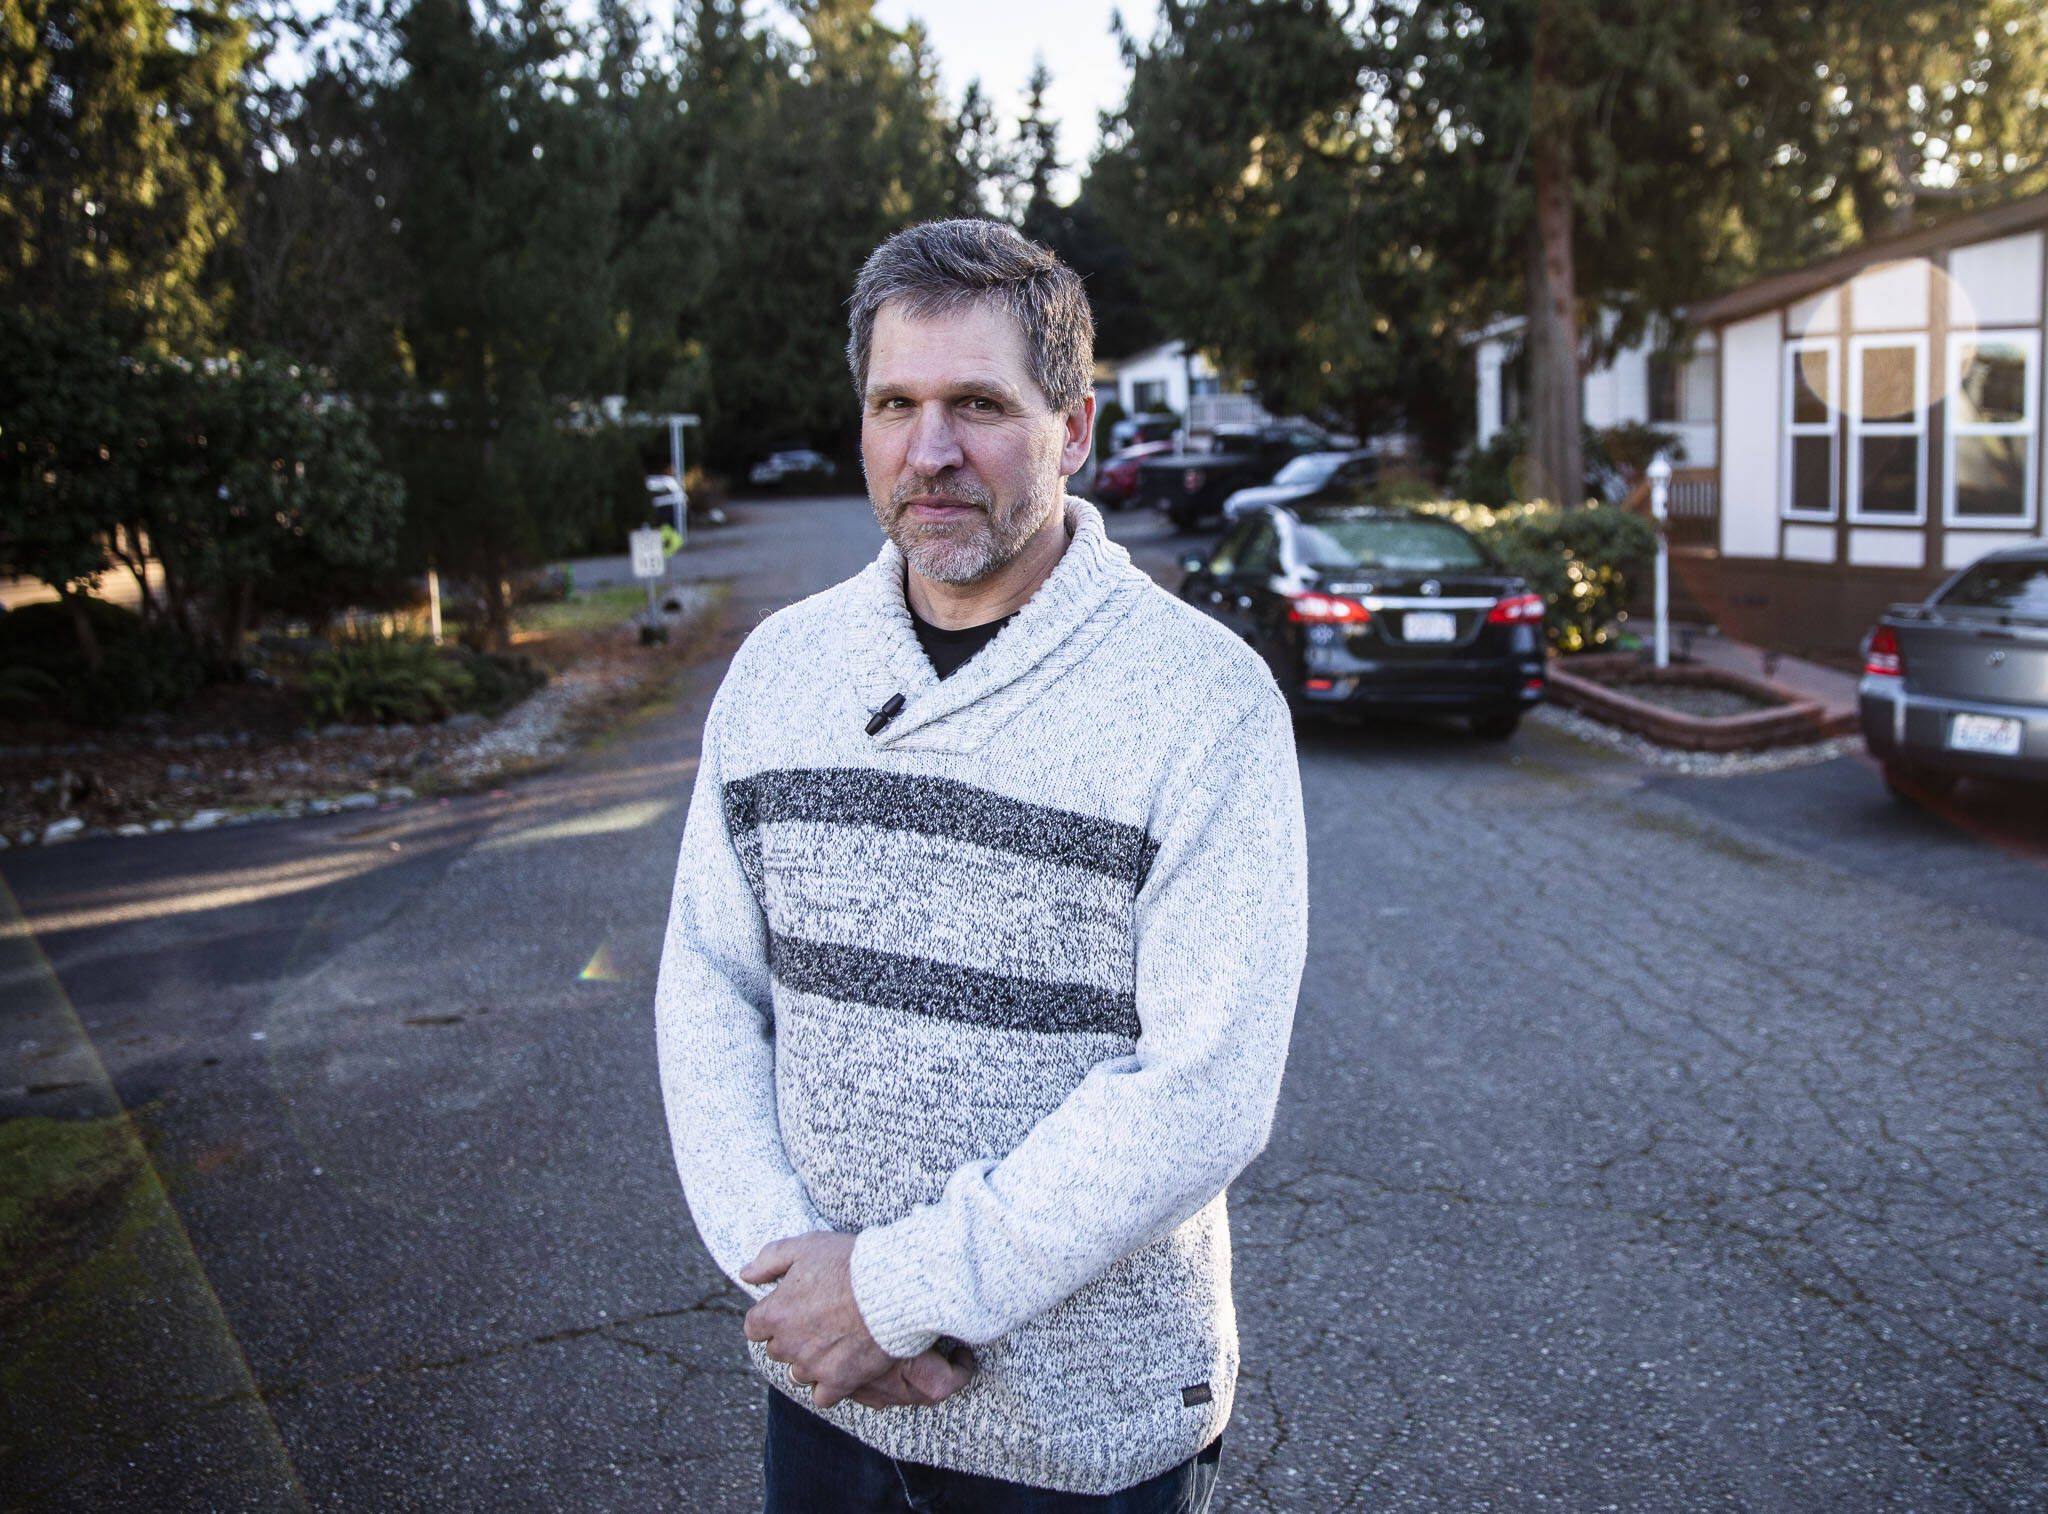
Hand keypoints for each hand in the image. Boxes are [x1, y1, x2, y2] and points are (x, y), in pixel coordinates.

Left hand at [742, 1232, 971, 1409]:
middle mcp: (788, 1344)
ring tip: (834, 1342)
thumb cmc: (849, 1263)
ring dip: (810, 1361)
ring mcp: (812, 1366)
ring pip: (798, 1373)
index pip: (754, 1327)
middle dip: (792, 1338)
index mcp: (775, 1313)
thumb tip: (745, 1273)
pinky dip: (829, 1385)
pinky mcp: (838, 1381)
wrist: (892, 1287)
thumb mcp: (806, 1246)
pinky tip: (842, 1367)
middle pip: (777, 1350)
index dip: (771, 1316)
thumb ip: (769, 1259)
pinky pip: (822, 1396)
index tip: (790, 1308)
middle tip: (818, 1321)